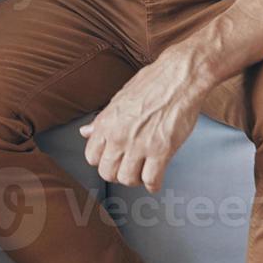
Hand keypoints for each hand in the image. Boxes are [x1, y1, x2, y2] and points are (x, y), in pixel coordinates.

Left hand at [78, 49, 205, 192]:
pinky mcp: (161, 151)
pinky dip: (152, 184)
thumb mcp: (119, 99)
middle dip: (117, 173)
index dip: (102, 160)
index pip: (91, 157)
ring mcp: (140, 145)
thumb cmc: (151, 84)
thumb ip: (102, 120)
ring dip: (135, 180)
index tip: (112, 158)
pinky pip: (151, 180)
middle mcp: (119, 136)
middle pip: (107, 172)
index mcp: (106, 122)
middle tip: (128, 168)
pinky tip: (155, 179)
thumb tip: (85, 132)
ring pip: (127, 179)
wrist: (178, 78)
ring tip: (142, 172)